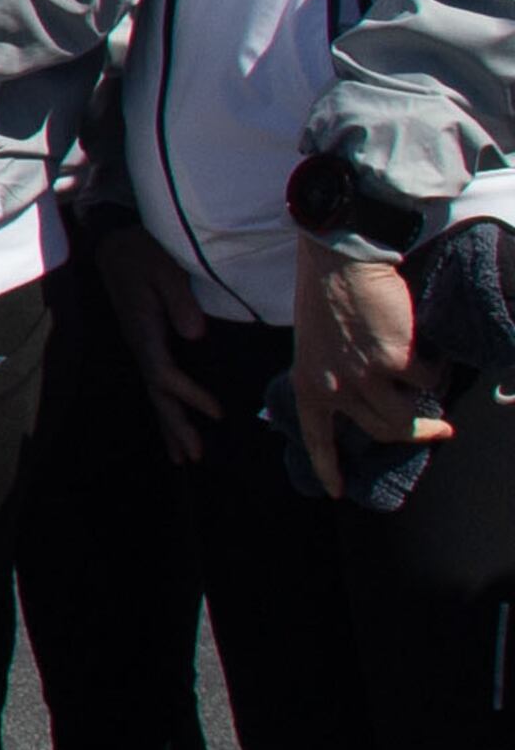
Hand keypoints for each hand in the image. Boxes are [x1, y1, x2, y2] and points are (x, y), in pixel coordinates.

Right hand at [94, 222, 220, 466]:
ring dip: (169, 425)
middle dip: (175, 425)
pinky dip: (167, 407)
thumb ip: (178, 298)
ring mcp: (141, 346)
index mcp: (143, 329)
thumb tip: (195, 334)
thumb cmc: (142, 252)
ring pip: (155, 393)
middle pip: (157, 392)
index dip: (190, 394)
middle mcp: (139, 344)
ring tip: (185, 459)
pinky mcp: (146, 344)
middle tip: (195, 457)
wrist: (114, 243)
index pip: (164, 371)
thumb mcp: (163, 266)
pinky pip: (156, 383)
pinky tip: (175, 427)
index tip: (218, 413)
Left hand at [290, 229, 455, 501]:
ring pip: (410, 415)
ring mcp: (366, 377)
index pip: (317, 436)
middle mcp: (335, 387)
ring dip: (430, 405)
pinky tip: (426, 343)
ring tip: (438, 386)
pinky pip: (428, 376)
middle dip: (418, 435)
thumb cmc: (325, 291)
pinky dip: (434, 363)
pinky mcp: (397, 360)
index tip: (338, 492)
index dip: (329, 467)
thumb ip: (336, 371)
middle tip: (440, 430)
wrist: (337, 256)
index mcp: (309, 382)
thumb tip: (370, 394)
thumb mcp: (315, 341)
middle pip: (384, 431)